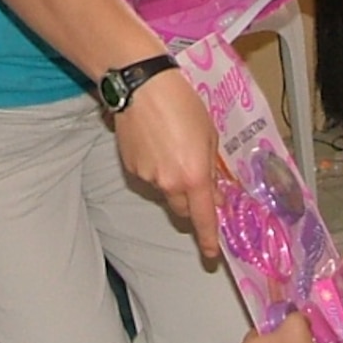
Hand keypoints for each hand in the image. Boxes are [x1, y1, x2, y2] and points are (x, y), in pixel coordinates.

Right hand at [113, 68, 220, 258]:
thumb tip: (212, 191)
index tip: (212, 255)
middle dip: (192, 202)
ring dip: (172, 180)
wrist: (142, 87)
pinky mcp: (130, 167)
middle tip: (197, 179)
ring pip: (164, 191)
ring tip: (172, 145)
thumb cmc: (182, 103)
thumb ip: (210, 168)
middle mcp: (169, 183)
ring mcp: (147, 177)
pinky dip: (155, 167)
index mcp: (194, 176)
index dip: (208, 240)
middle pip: (183, 209)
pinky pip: (148, 177)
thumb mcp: (209, 134)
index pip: (203, 219)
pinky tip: (155, 142)